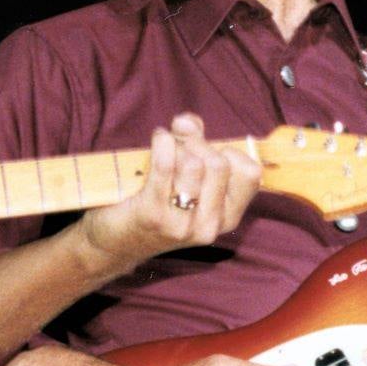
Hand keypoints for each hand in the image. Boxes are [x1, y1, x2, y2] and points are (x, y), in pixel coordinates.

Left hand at [73, 113, 260, 274]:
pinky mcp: (153, 215)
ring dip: (176, 145)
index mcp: (227, 218)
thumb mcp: (186, 181)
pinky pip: (165, 165)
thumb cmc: (156, 204)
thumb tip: (188, 122)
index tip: (206, 148)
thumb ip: (196, 145)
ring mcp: (182, 224)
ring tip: (164, 147)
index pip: (250, 172)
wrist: (116, 243)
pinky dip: (162, 143)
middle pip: (219, 163)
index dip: (228, 149)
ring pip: (193, 163)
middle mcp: (209, 226)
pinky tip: (158, 139)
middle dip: (197, 142)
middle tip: (178, 142)